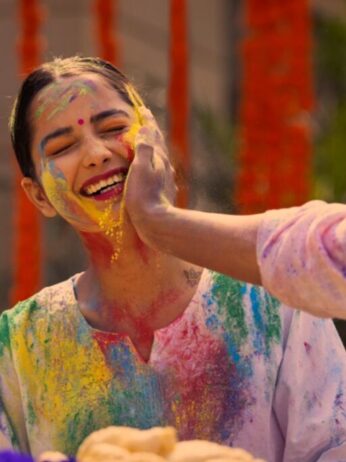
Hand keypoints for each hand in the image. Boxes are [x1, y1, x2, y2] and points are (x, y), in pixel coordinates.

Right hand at [124, 107, 176, 246]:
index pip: (153, 135)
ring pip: (160, 159)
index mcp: (158, 159)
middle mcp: (165, 167)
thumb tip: (148, 127)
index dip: (148, 121)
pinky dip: (154, 165)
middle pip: (159, 145)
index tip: (144, 110)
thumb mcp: (140, 168)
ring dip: (154, 149)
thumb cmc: (144, 195)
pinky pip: (159, 172)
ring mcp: (166, 180)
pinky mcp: (164, 192)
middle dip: (152, 133)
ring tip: (149, 144)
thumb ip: (144, 147)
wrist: (156, 223)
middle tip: (147, 123)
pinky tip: (155, 172)